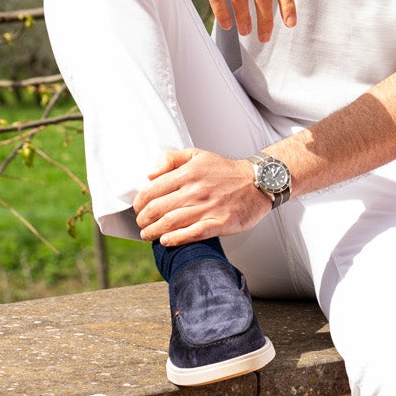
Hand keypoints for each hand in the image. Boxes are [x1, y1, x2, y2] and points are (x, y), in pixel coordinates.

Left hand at [132, 148, 269, 245]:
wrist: (257, 182)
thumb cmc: (225, 171)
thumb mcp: (197, 155)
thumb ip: (171, 159)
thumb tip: (150, 174)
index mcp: (188, 173)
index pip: (153, 189)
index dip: (139, 202)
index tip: (137, 208)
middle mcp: (196, 190)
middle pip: (158, 208)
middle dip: (143, 219)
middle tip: (141, 224)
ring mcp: (208, 207)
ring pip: (171, 222)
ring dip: (154, 232)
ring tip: (148, 235)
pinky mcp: (220, 222)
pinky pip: (193, 233)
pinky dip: (176, 239)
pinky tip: (166, 241)